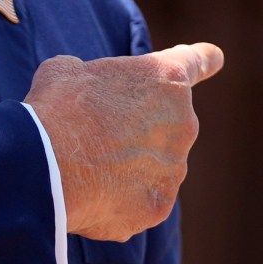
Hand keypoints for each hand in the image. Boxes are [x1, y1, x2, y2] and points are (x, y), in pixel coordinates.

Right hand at [24, 43, 225, 241]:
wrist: (46, 165)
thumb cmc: (56, 109)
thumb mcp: (68, 71)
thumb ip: (93, 77)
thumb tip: (86, 90)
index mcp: (166, 80)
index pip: (195, 62)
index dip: (204, 59)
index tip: (215, 57)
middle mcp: (183, 124)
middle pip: (163, 127)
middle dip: (136, 133)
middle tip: (94, 137)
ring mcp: (174, 169)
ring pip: (151, 169)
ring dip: (125, 170)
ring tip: (86, 168)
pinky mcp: (159, 207)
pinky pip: (139, 202)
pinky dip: (117, 202)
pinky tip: (89, 195)